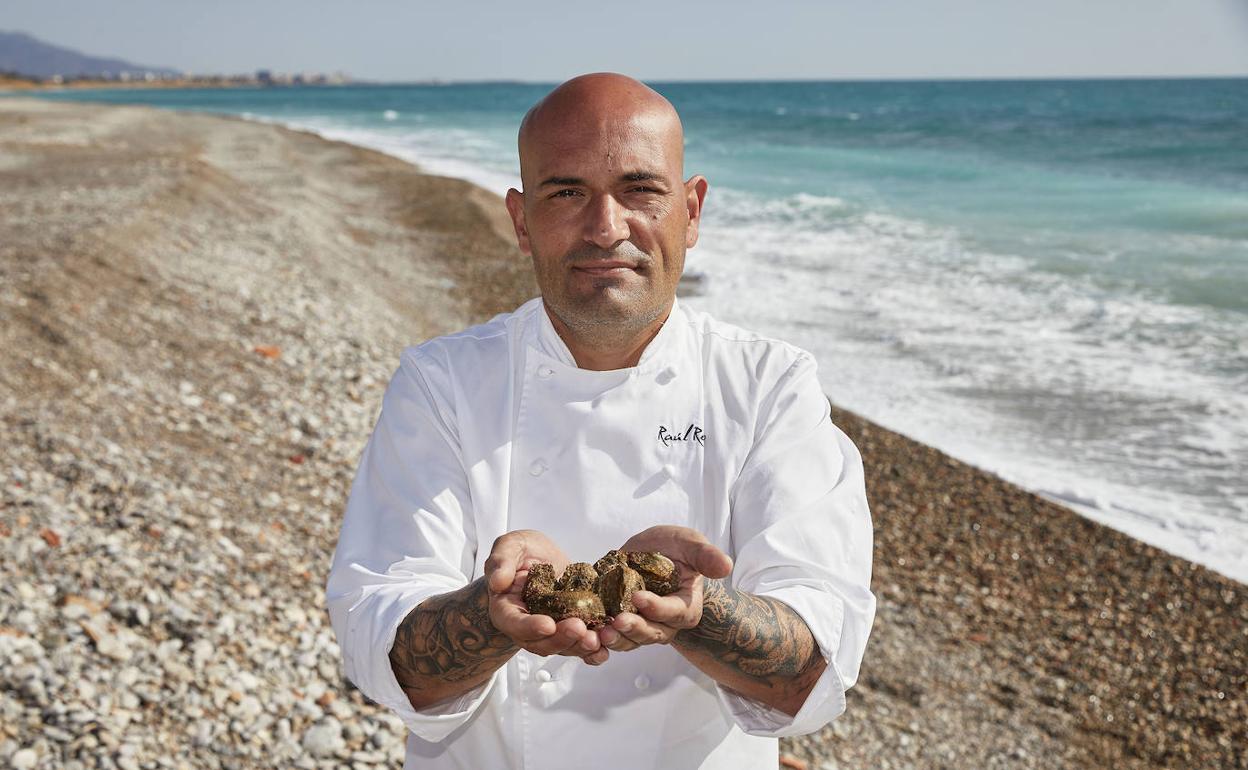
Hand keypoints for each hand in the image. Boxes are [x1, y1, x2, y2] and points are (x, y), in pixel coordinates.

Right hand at [484, 530, 608, 664]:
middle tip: (579, 629)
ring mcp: (549, 631)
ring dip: (578, 647)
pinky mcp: (568, 630)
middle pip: (540, 642)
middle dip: (560, 639)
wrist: (540, 561)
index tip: (547, 625)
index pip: (513, 622)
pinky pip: (578, 645)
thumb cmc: (521, 552)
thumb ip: (501, 561)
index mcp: (506, 608)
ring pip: (561, 647)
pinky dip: (591, 651)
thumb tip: (498, 581)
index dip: (529, 627)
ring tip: (595, 639)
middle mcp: (526, 627)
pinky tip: (604, 649)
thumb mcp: (510, 546)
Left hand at [596, 525, 732, 651]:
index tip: (638, 598)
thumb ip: (706, 556)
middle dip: (633, 629)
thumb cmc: (676, 549)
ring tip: (598, 634)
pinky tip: (585, 636)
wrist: (652, 554)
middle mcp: (665, 624)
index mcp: (685, 607)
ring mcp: (641, 627)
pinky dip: (597, 642)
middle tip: (616, 621)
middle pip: (651, 633)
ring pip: (629, 641)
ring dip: (614, 639)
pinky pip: (610, 639)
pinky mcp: (620, 626)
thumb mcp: (690, 544)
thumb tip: (726, 565)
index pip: (673, 612)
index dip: (657, 608)